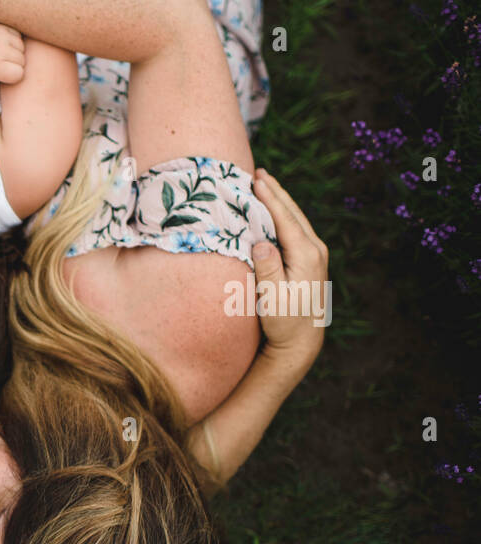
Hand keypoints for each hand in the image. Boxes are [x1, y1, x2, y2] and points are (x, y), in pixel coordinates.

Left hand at [0, 21, 25, 106]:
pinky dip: (15, 42)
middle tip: (0, 67)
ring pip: (22, 48)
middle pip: (22, 62)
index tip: (1, 77)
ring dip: (16, 54)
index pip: (18, 74)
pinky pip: (18, 36)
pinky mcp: (2, 26)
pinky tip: (3, 46)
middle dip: (15, 67)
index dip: (12, 78)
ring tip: (2, 57)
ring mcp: (2, 34)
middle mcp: (0, 48)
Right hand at [250, 169, 328, 362]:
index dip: (270, 198)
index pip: (285, 219)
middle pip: (293, 213)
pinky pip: (297, 229)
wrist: (303, 341)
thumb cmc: (283, 323)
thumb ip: (268, 269)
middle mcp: (315, 250)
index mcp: (306, 255)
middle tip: (259, 172)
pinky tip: (276, 211)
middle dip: (276, 192)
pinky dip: (285, 215)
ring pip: (297, 219)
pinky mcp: (312, 260)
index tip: (256, 180)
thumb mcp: (272, 298)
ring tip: (266, 184)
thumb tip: (261, 242)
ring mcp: (317, 255)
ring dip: (280, 201)